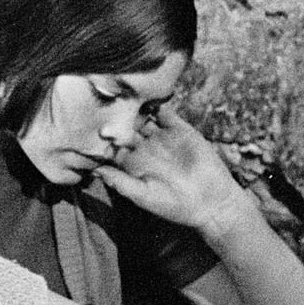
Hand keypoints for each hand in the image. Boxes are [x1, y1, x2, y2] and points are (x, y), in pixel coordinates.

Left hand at [93, 107, 250, 238]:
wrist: (211, 201)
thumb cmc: (174, 205)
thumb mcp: (143, 195)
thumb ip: (119, 182)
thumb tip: (95, 170)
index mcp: (133, 165)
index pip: (112, 146)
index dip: (103, 139)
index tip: (92, 130)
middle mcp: (145, 149)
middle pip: (124, 128)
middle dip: (115, 119)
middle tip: (104, 109)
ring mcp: (162, 138)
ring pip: (142, 117)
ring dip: (132, 109)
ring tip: (122, 100)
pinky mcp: (179, 129)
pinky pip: (164, 112)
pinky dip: (155, 103)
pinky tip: (146, 98)